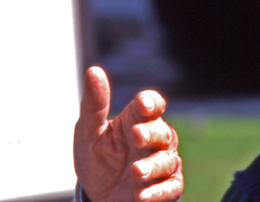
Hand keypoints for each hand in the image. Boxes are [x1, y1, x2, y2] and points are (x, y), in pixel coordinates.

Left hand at [73, 66, 182, 201]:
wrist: (97, 196)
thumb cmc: (96, 158)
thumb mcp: (89, 132)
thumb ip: (94, 104)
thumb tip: (93, 70)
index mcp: (135, 121)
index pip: (151, 105)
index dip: (151, 102)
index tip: (143, 104)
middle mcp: (153, 140)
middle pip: (163, 131)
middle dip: (151, 133)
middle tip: (136, 136)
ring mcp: (161, 164)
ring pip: (167, 160)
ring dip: (152, 166)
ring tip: (136, 173)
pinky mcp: (165, 189)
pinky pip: (171, 187)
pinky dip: (157, 192)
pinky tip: (141, 195)